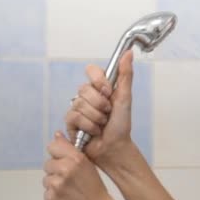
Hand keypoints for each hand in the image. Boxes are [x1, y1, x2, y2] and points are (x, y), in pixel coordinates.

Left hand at [43, 131, 116, 199]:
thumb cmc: (94, 188)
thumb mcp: (87, 164)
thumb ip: (71, 149)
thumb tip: (57, 134)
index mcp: (76, 158)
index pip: (53, 146)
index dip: (57, 153)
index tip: (62, 158)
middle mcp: (65, 169)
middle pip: (48, 163)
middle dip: (56, 170)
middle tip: (68, 177)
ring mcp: (56, 184)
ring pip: (46, 179)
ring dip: (54, 183)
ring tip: (68, 188)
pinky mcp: (51, 198)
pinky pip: (46, 192)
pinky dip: (53, 195)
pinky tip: (65, 196)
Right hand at [66, 50, 133, 164]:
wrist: (114, 147)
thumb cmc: (121, 125)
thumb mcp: (125, 98)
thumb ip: (125, 75)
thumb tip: (128, 53)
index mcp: (100, 87)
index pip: (91, 70)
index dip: (98, 81)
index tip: (108, 91)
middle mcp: (87, 96)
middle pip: (84, 89)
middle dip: (100, 104)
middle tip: (108, 113)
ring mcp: (78, 108)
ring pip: (79, 104)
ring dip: (96, 117)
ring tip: (102, 124)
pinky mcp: (71, 122)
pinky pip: (74, 117)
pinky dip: (88, 126)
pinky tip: (93, 132)